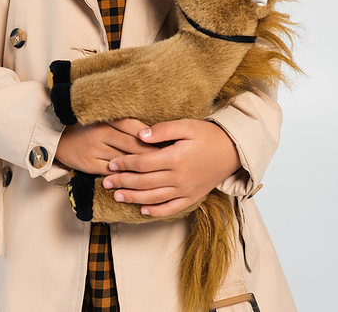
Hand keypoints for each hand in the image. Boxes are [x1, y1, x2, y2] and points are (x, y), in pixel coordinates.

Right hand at [55, 118, 158, 175]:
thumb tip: (151, 131)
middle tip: (170, 159)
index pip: (133, 126)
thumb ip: (123, 124)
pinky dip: (124, 177)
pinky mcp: (89, 165)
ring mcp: (95, 150)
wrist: (58, 138)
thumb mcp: (102, 120)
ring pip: (123, 160)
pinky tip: (138, 182)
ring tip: (159, 172)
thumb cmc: (87, 129)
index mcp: (106, 120)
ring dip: (140, 167)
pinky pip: (111, 172)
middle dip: (151, 152)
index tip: (167, 140)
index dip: (150, 134)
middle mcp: (101, 134)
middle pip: (131, 144)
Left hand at [101, 119, 240, 217]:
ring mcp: (186, 190)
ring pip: (154, 198)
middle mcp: (179, 177)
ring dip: (133, 198)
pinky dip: (156, 212)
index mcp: (176, 158)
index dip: (125, 164)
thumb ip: (163, 129)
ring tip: (117, 197)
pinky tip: (143, 211)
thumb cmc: (208, 135)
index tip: (111, 163)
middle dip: (123, 182)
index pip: (143, 163)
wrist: (232, 151)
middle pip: (144, 182)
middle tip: (105, 182)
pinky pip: (171, 209)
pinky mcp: (192, 197)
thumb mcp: (186, 125)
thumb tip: (141, 135)